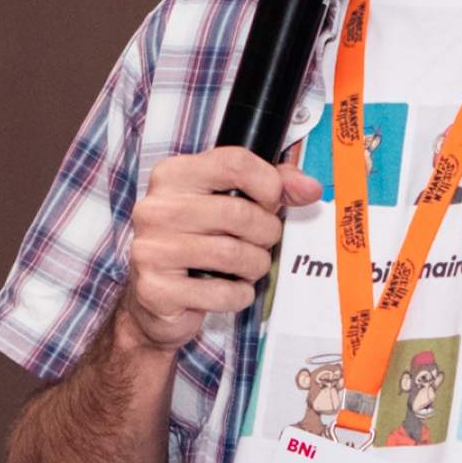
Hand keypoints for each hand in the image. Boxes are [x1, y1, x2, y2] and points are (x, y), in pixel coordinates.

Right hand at [121, 147, 321, 350]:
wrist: (155, 299)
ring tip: (250, 265)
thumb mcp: (232, 200)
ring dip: (255, 264)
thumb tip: (310, 188)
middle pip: (239, 212)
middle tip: (264, 241)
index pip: (234, 163)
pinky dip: (239, 294)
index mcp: (173, 175)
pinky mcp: (155, 289)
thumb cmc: (199, 240)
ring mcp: (151, 249)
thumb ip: (273, 186)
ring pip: (233, 254)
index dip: (268, 184)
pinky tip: (231, 289)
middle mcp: (156, 208)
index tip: (273, 200)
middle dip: (266, 232)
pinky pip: (221, 292)